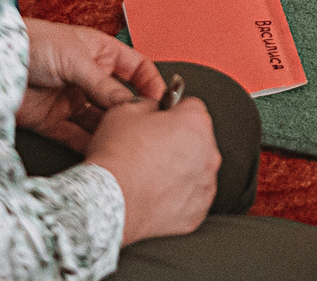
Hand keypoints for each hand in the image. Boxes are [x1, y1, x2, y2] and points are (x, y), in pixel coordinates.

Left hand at [20, 18, 163, 149]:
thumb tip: (130, 105)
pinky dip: (87, 144)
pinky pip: (75, 136)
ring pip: (99, 121)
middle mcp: (88, 78)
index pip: (135, 68)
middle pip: (119, 99)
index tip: (162, 101)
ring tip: (124, 143)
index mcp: (99, 53)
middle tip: (144, 128)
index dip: (150, 83)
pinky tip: (100, 151)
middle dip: (132, 113)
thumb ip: (104, 85)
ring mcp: (71, 100)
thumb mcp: (76, 59)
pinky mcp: (52, 121)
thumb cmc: (33, 43)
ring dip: (110, 131)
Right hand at [86, 96, 218, 245]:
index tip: (161, 119)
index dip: (171, 111)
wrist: (108, 203)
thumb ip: (147, 104)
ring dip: (180, 169)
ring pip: (196, 168)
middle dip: (178, 141)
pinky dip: (179, 195)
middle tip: (151, 149)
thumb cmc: (116, 161)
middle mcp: (208, 153)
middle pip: (197, 138)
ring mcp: (204, 184)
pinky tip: (156, 194)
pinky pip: (192, 196)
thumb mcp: (124, 112)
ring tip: (151, 174)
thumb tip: (153, 108)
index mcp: (195, 123)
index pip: (191, 106)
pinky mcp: (197, 211)